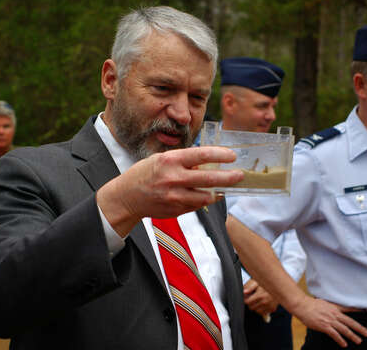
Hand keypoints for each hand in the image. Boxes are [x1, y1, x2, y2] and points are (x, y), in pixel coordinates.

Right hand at [97, 146, 243, 236]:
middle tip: (240, 175)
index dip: (220, 155)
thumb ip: (184, 161)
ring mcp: (175, 197)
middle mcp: (173, 179)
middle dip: (229, 177)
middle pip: (209, 178)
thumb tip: (208, 163)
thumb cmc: (145, 174)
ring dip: (219, 191)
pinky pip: (197, 205)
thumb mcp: (161, 160)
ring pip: (206, 196)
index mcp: (170, 161)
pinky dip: (205, 200)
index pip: (201, 155)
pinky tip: (209, 195)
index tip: (232, 156)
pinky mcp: (176, 210)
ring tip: (226, 187)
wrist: (126, 197)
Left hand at [243, 279, 277, 315]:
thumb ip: (250, 288)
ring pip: (257, 311)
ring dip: (256, 307)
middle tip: (253, 298)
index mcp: (260, 295)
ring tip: (259, 300)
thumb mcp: (258, 283)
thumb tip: (244, 292)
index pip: (247, 302)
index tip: (247, 297)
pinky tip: (263, 303)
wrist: (279, 287)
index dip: (246, 299)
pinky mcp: (272, 309)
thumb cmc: (267, 285)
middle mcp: (265, 302)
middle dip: (250, 303)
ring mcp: (269, 306)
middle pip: (251, 307)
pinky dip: (262, 309)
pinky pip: (263, 313)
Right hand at [292, 297, 366, 347]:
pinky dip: (340, 339)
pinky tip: (344, 344)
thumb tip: (334, 310)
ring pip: (344, 329)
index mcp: (334, 308)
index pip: (349, 309)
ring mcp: (329, 320)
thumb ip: (331, 307)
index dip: (358, 311)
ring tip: (359, 341)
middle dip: (360, 328)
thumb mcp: (324, 303)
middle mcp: (334, 314)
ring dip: (352, 335)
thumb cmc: (310, 304)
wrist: (301, 305)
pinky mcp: (324, 326)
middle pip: (350, 322)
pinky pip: (334, 334)